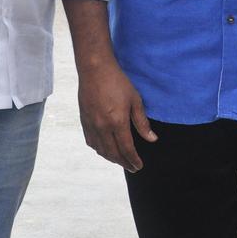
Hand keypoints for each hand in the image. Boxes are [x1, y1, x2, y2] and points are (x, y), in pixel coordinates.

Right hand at [77, 57, 157, 171]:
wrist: (94, 70)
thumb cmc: (118, 82)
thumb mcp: (135, 100)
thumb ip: (142, 122)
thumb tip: (152, 139)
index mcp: (117, 122)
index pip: (126, 149)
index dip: (133, 160)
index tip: (139, 166)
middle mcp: (102, 127)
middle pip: (113, 153)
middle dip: (124, 163)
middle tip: (132, 168)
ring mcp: (91, 124)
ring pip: (100, 150)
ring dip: (111, 158)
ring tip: (120, 160)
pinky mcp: (84, 120)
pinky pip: (91, 141)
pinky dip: (99, 149)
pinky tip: (104, 150)